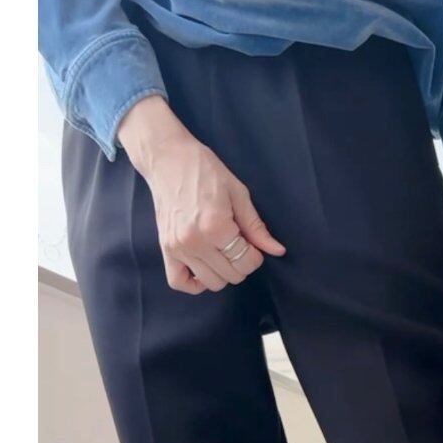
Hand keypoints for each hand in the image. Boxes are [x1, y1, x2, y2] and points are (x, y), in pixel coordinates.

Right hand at [117, 96, 284, 293]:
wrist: (168, 159)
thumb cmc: (205, 171)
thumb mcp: (238, 194)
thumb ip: (256, 226)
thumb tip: (277, 250)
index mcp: (216, 227)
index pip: (247, 261)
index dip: (256, 255)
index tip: (251, 241)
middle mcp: (195, 242)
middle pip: (232, 276)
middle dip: (242, 263)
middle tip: (237, 243)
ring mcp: (177, 248)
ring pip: (211, 283)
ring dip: (223, 272)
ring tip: (222, 251)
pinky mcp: (165, 249)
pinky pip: (179, 283)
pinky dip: (194, 282)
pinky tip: (204, 266)